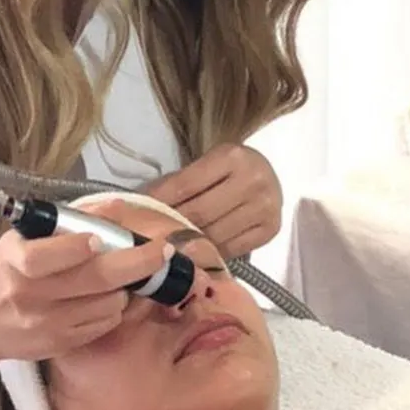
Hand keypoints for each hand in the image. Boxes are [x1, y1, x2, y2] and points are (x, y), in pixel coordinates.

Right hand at [0, 201, 174, 361]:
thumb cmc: (5, 270)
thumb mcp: (24, 237)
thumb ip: (69, 221)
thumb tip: (116, 206)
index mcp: (16, 263)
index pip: (46, 258)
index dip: (76, 247)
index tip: (102, 238)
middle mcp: (31, 296)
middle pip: (93, 281)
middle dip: (136, 264)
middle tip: (163, 250)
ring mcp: (47, 326)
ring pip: (107, 305)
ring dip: (127, 287)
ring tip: (125, 275)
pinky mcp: (60, 346)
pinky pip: (104, 325)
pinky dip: (115, 308)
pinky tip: (108, 297)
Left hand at [146, 144, 281, 258]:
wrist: (269, 174)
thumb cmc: (230, 168)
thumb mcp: (207, 163)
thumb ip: (180, 183)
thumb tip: (142, 205)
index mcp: (233, 157)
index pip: (186, 185)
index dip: (159, 201)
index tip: (137, 213)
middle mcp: (253, 181)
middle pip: (200, 213)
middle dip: (172, 226)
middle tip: (149, 238)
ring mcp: (266, 207)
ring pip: (215, 235)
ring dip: (190, 243)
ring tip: (170, 248)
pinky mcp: (271, 230)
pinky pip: (232, 248)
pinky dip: (212, 252)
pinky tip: (198, 251)